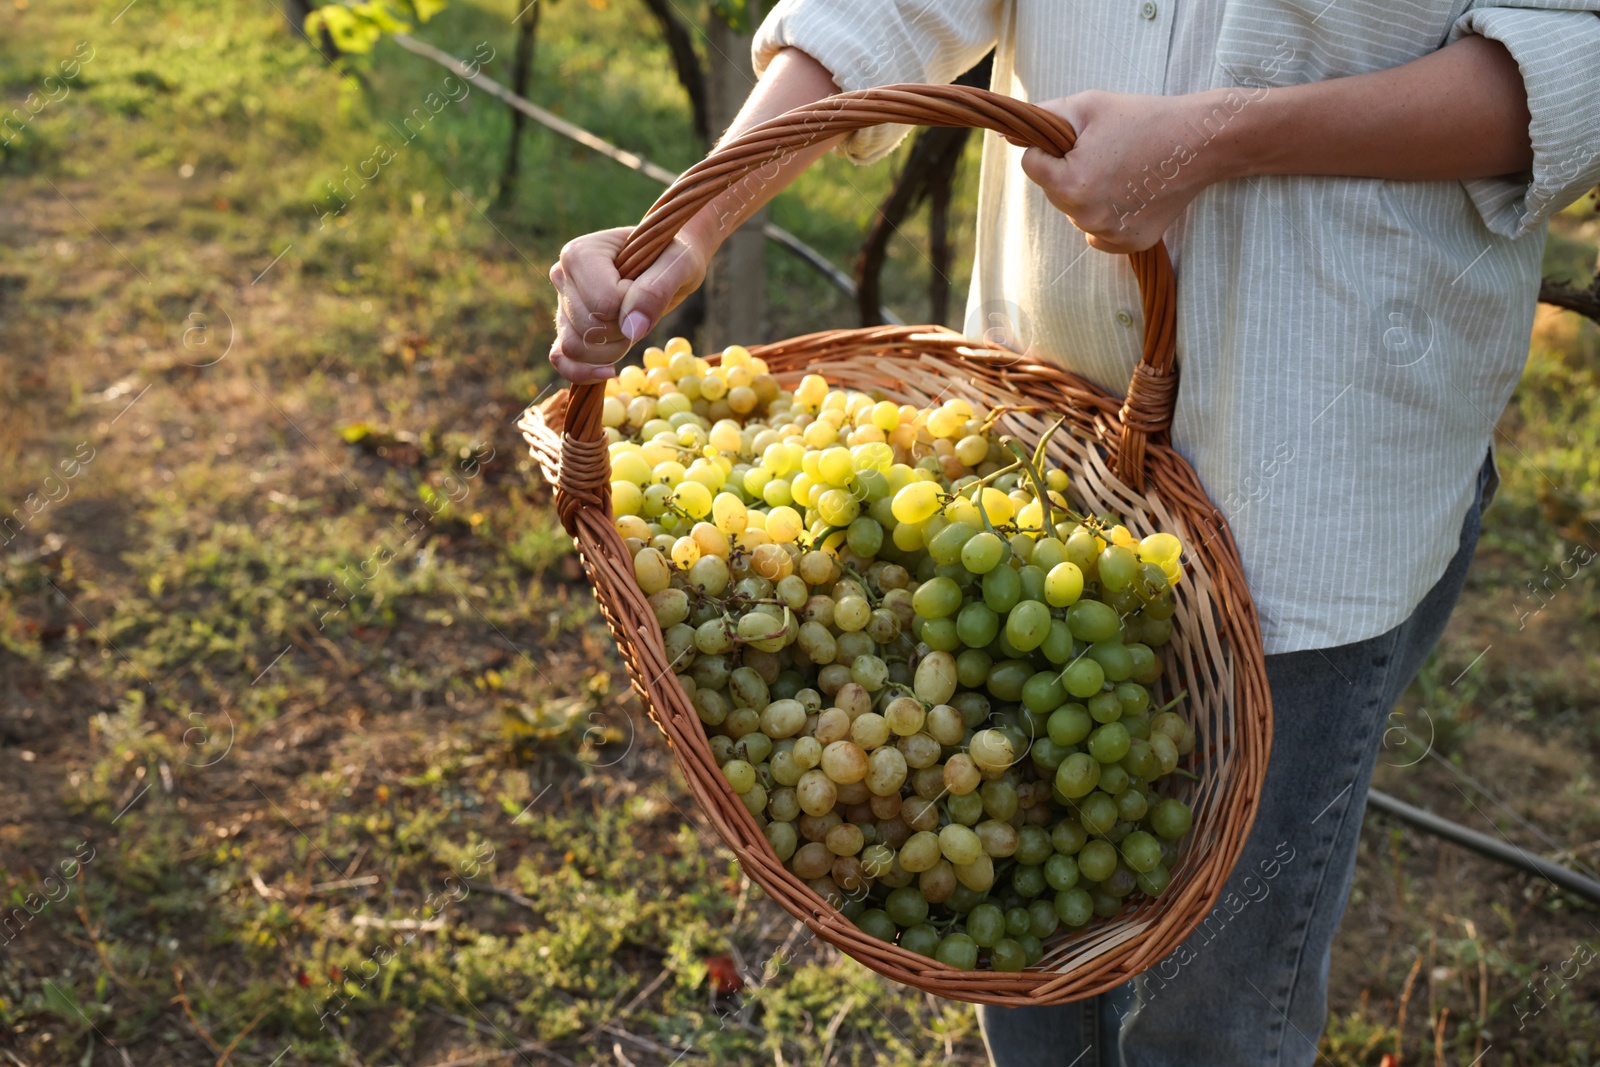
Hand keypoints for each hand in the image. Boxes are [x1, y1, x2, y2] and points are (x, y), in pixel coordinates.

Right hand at [547, 226, 709, 381]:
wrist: (667, 262)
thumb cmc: (672, 256)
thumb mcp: (679, 264)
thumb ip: (657, 290)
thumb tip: (632, 328)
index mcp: (580, 254)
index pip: (603, 304)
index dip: (633, 308)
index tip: (647, 286)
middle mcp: (563, 276)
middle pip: (588, 329)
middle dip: (624, 332)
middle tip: (642, 310)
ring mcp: (562, 303)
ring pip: (574, 348)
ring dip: (611, 351)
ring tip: (631, 328)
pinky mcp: (567, 327)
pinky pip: (562, 360)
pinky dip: (583, 373)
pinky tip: (609, 371)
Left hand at [1016, 89, 1241, 253]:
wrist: (1198, 142)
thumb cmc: (1142, 118)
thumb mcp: (1088, 106)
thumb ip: (1042, 119)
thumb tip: (1006, 134)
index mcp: (1070, 184)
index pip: (1032, 165)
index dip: (1052, 146)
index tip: (1079, 138)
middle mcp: (1086, 217)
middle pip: (1053, 191)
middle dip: (1069, 170)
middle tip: (1106, 151)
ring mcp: (1109, 235)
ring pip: (1075, 212)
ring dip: (1087, 193)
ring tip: (1122, 170)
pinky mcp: (1130, 244)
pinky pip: (1098, 232)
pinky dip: (1107, 215)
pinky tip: (1131, 193)